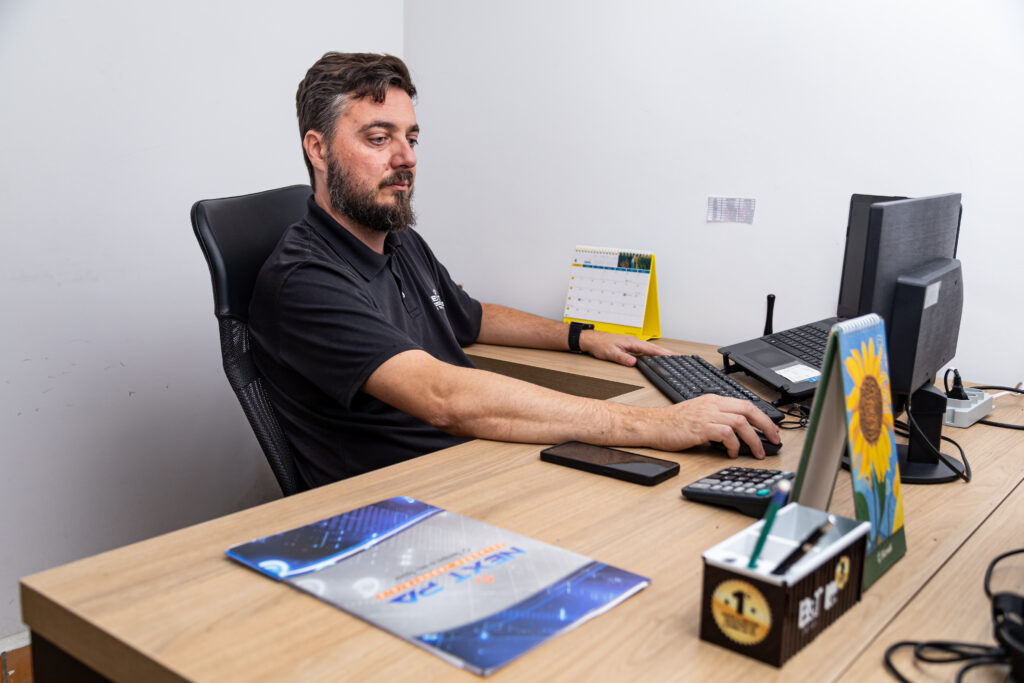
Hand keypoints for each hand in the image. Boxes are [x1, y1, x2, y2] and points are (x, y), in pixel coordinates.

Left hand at [579, 330, 671, 365]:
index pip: (651, 349)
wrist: (592, 340)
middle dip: (668, 352)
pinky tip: (657, 355)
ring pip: (651, 348)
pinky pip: (646, 348)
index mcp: (632, 342)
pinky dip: (654, 352)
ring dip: (662, 352)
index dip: (663, 353)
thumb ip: (623, 358)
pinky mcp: (630, 345)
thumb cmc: (600, 345)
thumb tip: (634, 362)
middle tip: (680, 356)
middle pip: (655, 347)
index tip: (674, 356)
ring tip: (673, 356)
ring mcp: (633, 342)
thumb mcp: (611, 354)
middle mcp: (635, 341)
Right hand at [647, 394, 780, 458]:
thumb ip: (717, 419)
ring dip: (753, 439)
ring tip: (757, 452)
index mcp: (713, 400)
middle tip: (775, 440)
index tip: (771, 430)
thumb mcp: (699, 414)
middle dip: (766, 426)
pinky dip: (734, 445)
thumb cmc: (672, 423)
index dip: (763, 418)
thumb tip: (738, 434)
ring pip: (741, 423)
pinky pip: (726, 434)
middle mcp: (712, 405)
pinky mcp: (700, 428)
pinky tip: (732, 453)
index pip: (746, 405)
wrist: (652, 425)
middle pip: (749, 410)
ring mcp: (707, 415)